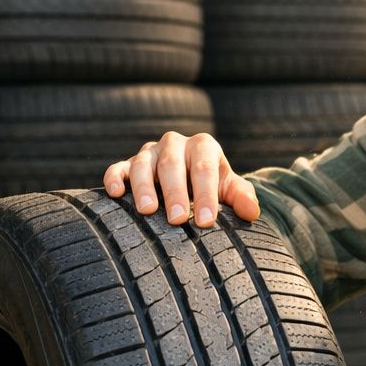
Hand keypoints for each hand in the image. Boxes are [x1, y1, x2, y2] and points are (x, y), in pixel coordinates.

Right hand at [102, 131, 259, 227]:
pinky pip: (118, 168)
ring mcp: (149, 153)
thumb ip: (241, 197)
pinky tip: (114, 193)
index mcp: (202, 146)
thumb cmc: (211, 185)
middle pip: (173, 165)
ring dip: (144, 188)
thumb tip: (251, 212)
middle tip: (178, 220)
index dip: (206, 195)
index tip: (206, 221)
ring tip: (147, 211)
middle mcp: (174, 145)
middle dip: (175, 193)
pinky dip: (114, 178)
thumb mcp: (229, 188)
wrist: (189, 178)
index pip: (204, 169)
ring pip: (143, 165)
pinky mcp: (128, 164)